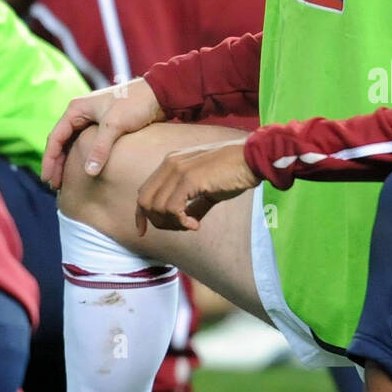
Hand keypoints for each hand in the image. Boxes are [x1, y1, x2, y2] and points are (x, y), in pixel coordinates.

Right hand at [42, 78, 164, 189]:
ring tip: (65, 182)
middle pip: (62, 142)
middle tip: (54, 185)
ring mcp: (92, 120)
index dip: (50, 160)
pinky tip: (83, 171)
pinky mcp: (104, 127)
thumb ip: (100, 148)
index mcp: (76, 109)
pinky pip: (87, 145)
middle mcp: (80, 113)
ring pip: (73, 144)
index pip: (55, 137)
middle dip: (57, 164)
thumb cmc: (135, 103)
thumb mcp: (115, 125)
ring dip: (68, 162)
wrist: (159, 94)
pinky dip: (82, 158)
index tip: (48, 178)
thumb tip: (88, 172)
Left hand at [136, 139, 258, 233]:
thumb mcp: (207, 189)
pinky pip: (172, 209)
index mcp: (171, 163)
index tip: (143, 232)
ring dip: (172, 224)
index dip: (140, 215)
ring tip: (192, 224)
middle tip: (181, 228)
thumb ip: (194, 203)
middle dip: (158, 222)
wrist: (251, 159)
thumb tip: (186, 221)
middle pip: (145, 202)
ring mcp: (178, 170)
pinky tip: (196, 225)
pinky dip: (181, 222)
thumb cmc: (234, 173)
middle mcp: (169, 164)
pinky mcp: (189, 178)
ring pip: (157, 207)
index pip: (144, 192)